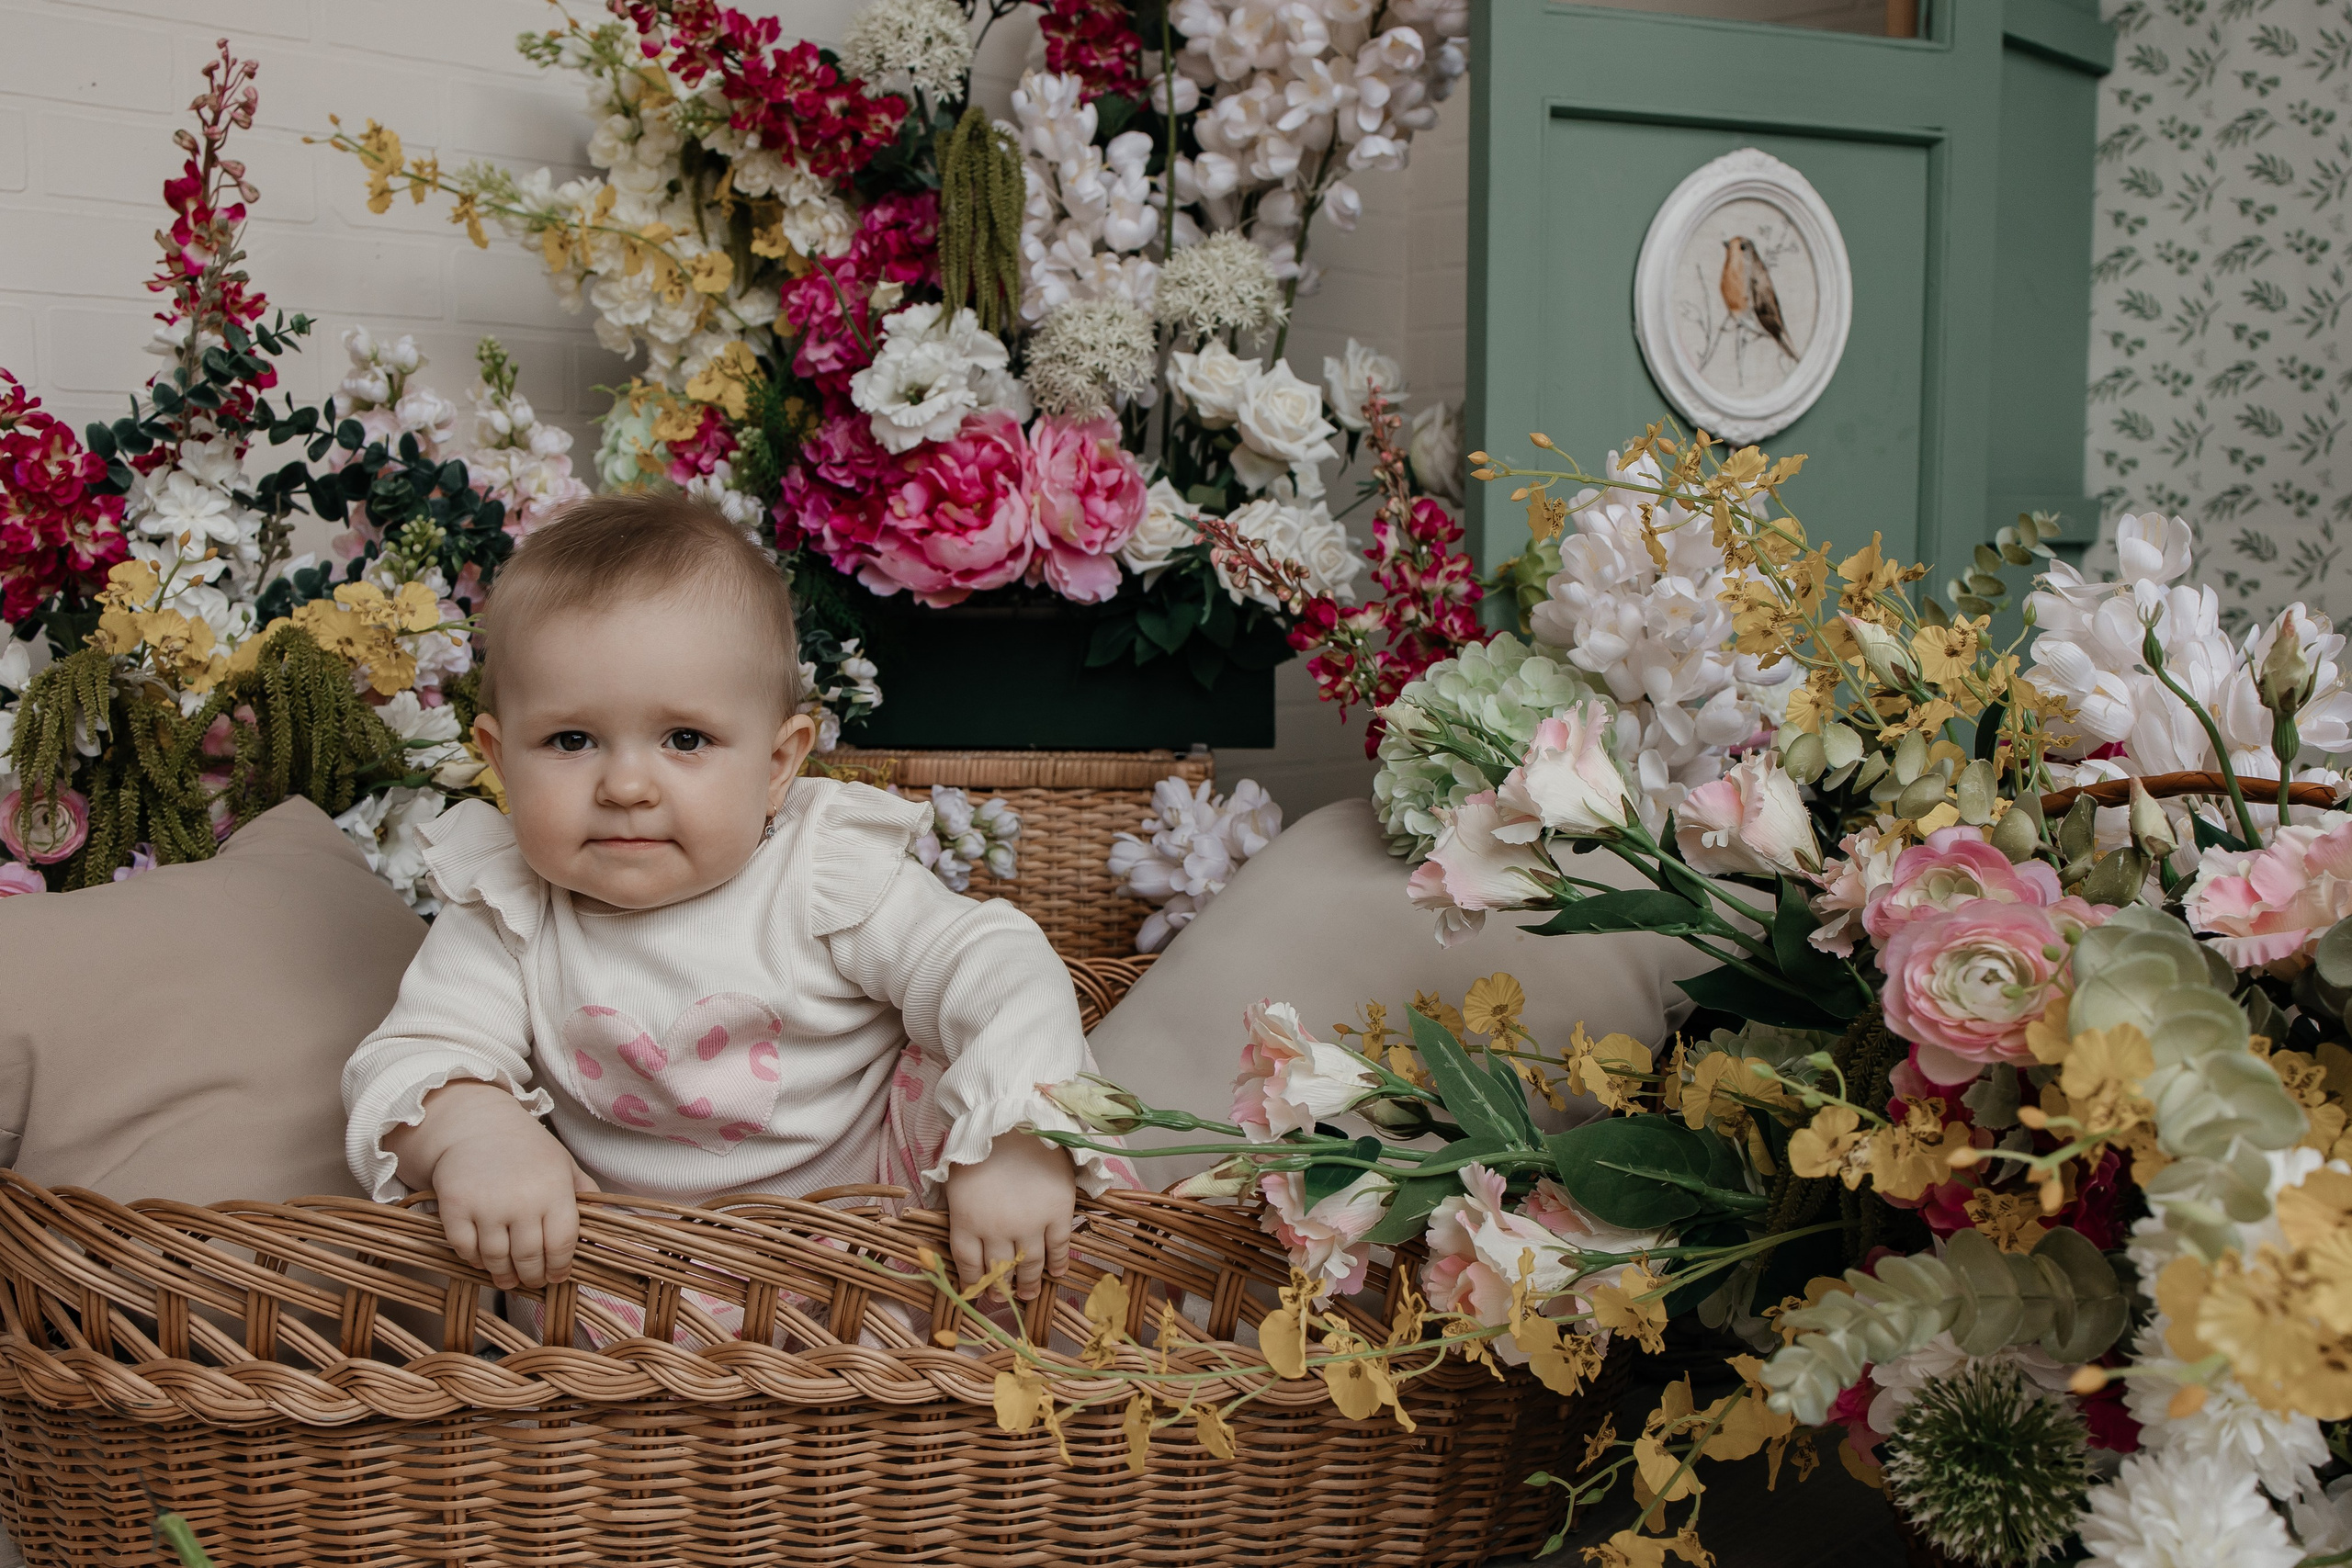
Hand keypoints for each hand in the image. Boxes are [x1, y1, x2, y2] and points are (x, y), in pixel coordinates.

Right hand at [385, 1081, 597, 1290]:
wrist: (476, 1124)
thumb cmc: (527, 1148)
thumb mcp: (564, 1163)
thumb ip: (585, 1192)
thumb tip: (606, 1222)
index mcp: (554, 1190)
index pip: (562, 1245)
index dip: (560, 1268)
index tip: (557, 1277)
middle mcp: (521, 1201)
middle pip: (529, 1259)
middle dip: (533, 1277)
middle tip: (533, 1281)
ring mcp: (485, 1205)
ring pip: (496, 1260)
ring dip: (504, 1276)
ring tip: (508, 1279)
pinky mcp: (454, 1207)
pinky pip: (466, 1250)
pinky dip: (475, 1260)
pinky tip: (483, 1259)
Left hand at [945, 1135, 1075, 1303]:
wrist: (1014, 1117)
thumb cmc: (980, 1145)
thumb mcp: (955, 1181)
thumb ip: (960, 1213)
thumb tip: (964, 1238)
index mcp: (966, 1222)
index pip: (968, 1265)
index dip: (973, 1283)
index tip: (977, 1293)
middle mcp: (996, 1230)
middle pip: (999, 1270)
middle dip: (1001, 1289)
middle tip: (1004, 1298)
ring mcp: (1029, 1223)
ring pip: (1029, 1264)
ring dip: (1029, 1283)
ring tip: (1029, 1294)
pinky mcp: (1057, 1212)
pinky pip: (1059, 1247)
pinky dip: (1058, 1264)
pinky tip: (1057, 1274)